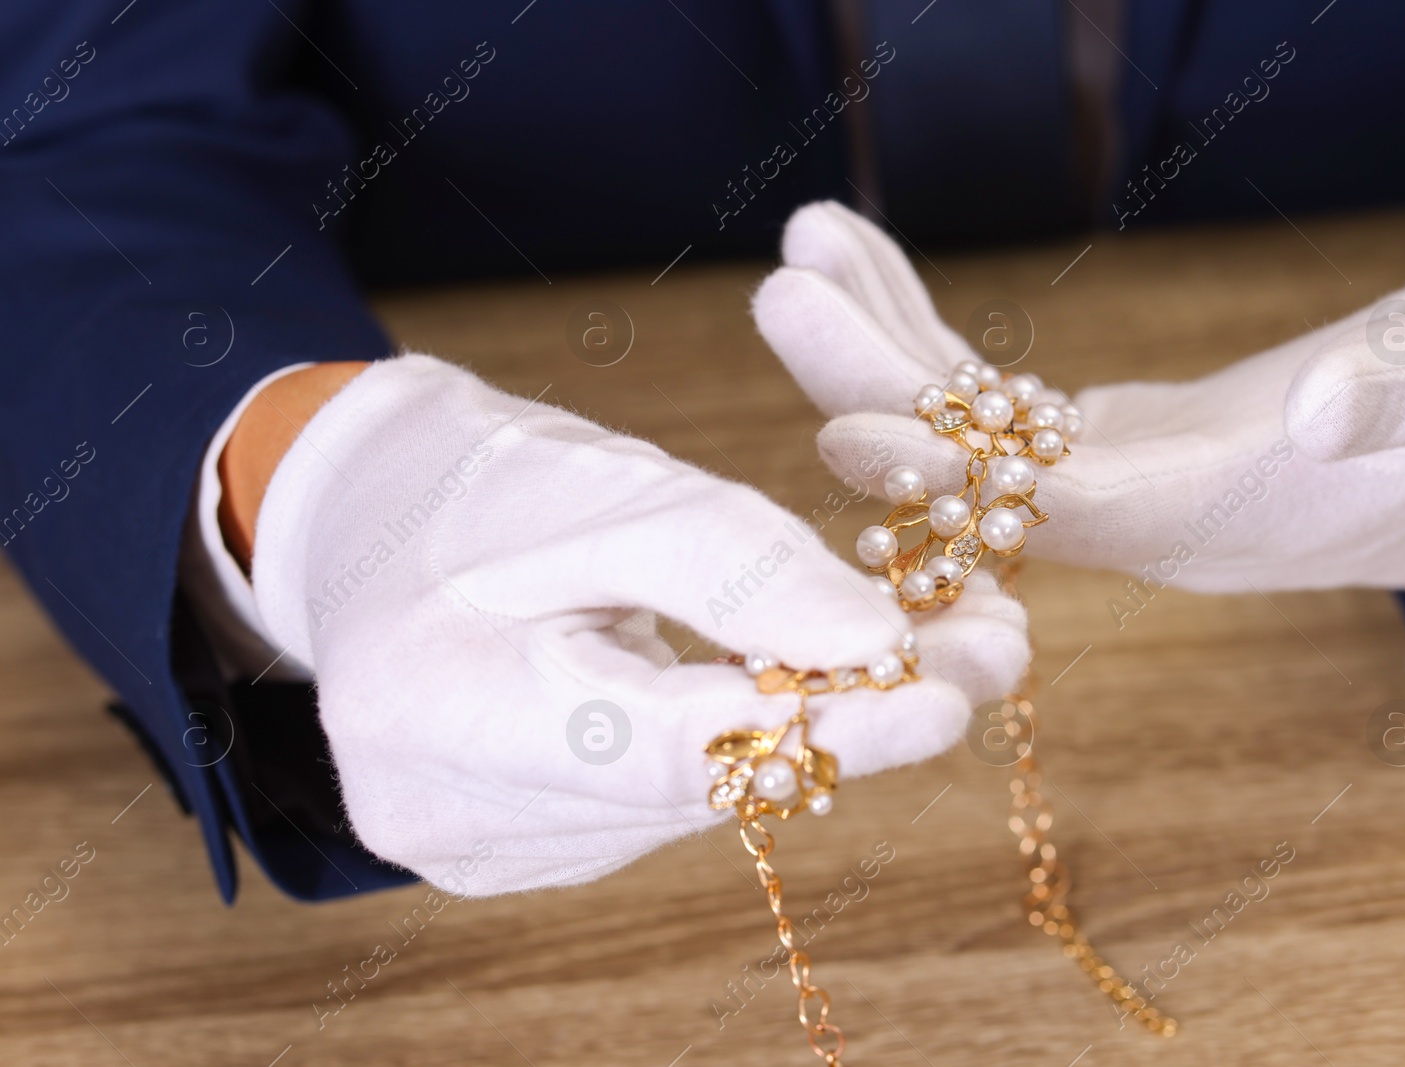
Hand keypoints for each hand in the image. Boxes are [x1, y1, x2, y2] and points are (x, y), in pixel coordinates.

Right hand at [245, 355, 1027, 893]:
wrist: (365, 523)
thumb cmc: (472, 485)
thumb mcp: (603, 491)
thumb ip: (737, 570)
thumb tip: (881, 651)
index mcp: (434, 708)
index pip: (669, 748)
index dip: (825, 727)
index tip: (957, 693)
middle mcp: (442, 813)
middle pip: (696, 790)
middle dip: (851, 719)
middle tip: (992, 645)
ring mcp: (472, 847)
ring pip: (690, 804)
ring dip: (801, 730)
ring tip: (913, 645)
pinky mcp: (506, 848)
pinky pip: (656, 805)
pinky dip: (729, 745)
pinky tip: (779, 684)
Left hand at [754, 201, 1404, 595]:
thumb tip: (1317, 410)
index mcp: (1212, 517)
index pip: (1054, 514)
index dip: (950, 479)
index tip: (842, 425)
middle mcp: (1142, 517)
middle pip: (977, 472)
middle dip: (877, 383)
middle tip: (784, 286)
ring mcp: (1118, 484)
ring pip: (968, 431)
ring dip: (882, 344)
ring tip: (808, 243)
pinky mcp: (1112, 444)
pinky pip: (994, 404)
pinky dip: (931, 336)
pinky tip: (869, 272)